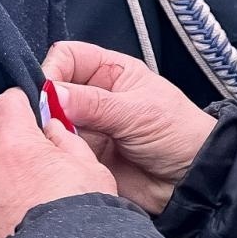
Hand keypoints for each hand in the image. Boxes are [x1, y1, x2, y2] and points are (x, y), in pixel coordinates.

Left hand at [0, 89, 115, 237]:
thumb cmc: (84, 218)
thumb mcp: (90, 167)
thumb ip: (65, 139)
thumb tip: (52, 128)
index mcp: (15, 145)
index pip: (5, 103)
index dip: (21, 104)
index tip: (31, 112)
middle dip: (1, 130)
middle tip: (25, 144)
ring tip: (23, 184)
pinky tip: (13, 211)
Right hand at [42, 41, 216, 214]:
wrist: (192, 180)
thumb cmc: (178, 133)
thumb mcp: (138, 111)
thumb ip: (94, 103)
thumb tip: (52, 93)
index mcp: (110, 72)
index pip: (68, 56)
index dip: (53, 69)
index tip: (47, 90)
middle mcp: (93, 96)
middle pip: (52, 88)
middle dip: (45, 102)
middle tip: (46, 119)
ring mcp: (86, 126)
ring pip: (50, 120)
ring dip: (48, 129)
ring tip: (53, 140)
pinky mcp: (82, 155)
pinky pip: (57, 149)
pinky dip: (53, 151)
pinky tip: (59, 157)